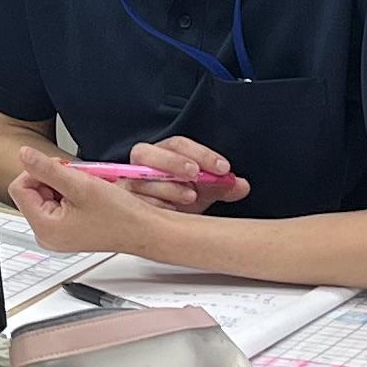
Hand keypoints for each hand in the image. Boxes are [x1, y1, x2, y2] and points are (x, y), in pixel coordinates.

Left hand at [7, 153, 166, 257]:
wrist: (144, 230)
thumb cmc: (120, 216)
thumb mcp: (80, 184)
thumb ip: (47, 168)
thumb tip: (24, 154)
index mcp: (44, 228)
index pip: (19, 188)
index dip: (38, 172)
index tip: (62, 169)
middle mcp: (46, 235)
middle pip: (32, 191)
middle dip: (54, 179)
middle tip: (79, 179)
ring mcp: (57, 234)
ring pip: (47, 195)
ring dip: (65, 184)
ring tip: (87, 188)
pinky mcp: (67, 230)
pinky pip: (59, 203)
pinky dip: (72, 193)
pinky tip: (89, 195)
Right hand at [126, 136, 247, 211]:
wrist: (163, 222)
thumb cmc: (180, 200)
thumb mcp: (204, 192)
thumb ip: (222, 186)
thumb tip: (241, 185)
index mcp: (163, 154)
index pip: (178, 144)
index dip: (201, 154)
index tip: (222, 168)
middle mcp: (142, 165)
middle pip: (147, 153)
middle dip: (173, 162)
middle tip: (195, 174)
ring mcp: (129, 183)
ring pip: (140, 178)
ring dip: (167, 186)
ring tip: (190, 196)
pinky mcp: (124, 203)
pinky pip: (133, 202)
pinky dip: (154, 205)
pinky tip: (171, 210)